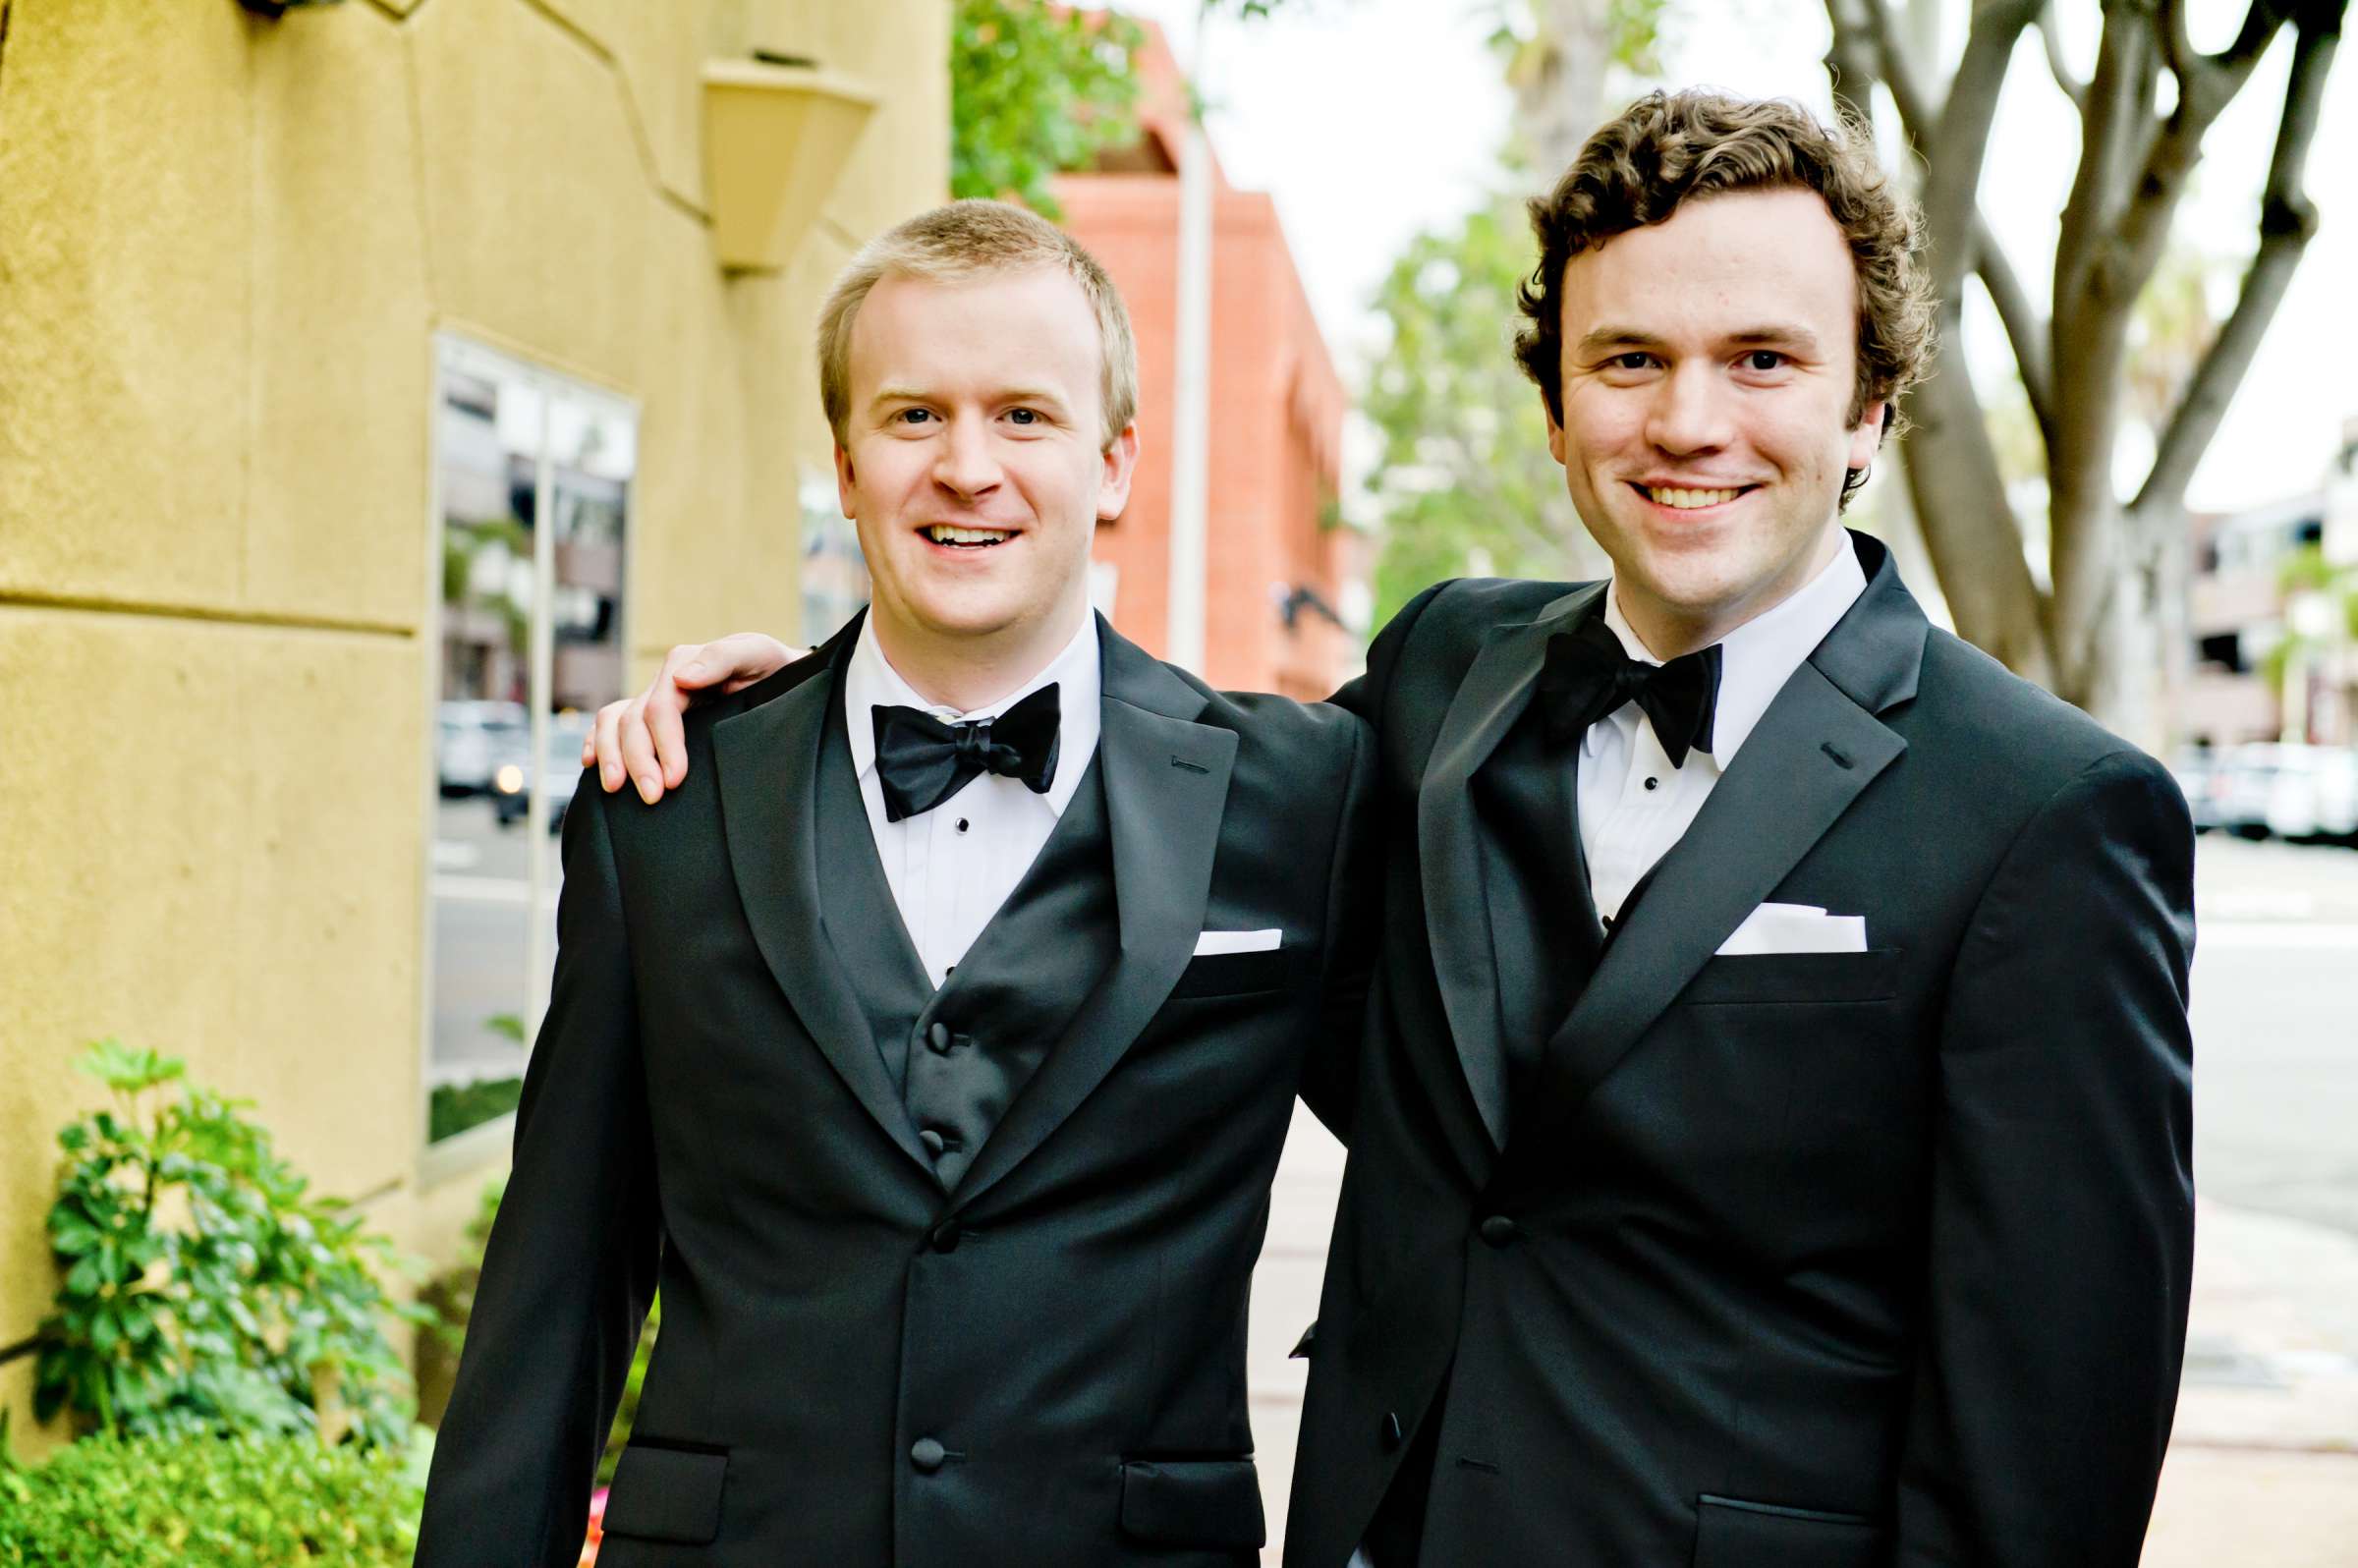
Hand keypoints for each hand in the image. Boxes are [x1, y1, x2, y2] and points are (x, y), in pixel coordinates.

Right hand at [583, 634, 803, 801]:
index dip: (664, 744)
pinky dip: (597, 741)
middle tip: (652, 796)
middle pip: (634, 720)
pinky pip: (611, 723)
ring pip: (615, 722)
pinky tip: (592, 764)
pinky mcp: (654, 717)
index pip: (660, 707)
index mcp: (686, 665)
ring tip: (615, 788)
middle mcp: (665, 682)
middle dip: (638, 760)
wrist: (787, 683)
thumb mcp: (759, 654)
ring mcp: (657, 699)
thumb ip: (723, 658)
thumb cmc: (775, 670)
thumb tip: (682, 677)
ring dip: (611, 755)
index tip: (675, 779)